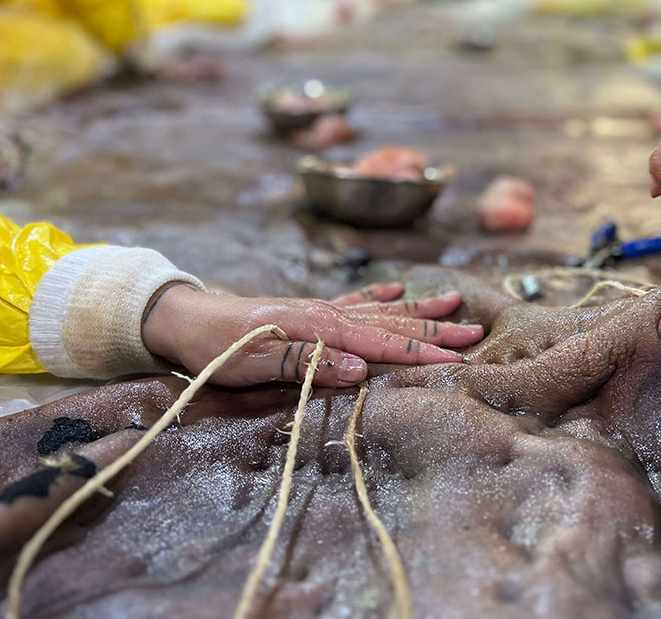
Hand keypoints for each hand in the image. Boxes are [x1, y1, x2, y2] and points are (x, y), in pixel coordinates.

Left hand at [140, 282, 483, 387]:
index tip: (458, 357)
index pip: (380, 342)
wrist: (185, 318)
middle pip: (391, 322)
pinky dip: (378, 297)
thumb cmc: (216, 348)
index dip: (420, 351)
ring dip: (418, 309)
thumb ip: (307, 363)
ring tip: (454, 300)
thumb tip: (358, 369)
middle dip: (434, 327)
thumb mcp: (254, 362)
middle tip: (474, 329)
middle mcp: (327, 313)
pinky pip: (354, 302)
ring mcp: (320, 309)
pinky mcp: (310, 310)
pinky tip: (395, 291)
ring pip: (380, 310)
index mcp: (319, 327)